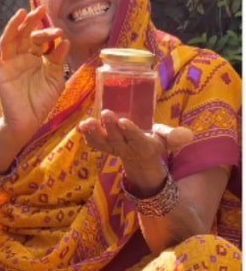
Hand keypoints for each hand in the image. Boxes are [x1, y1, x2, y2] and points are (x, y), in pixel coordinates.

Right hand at [0, 7, 68, 141]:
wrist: (29, 121)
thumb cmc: (41, 101)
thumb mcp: (55, 78)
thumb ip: (58, 60)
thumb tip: (65, 41)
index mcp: (34, 57)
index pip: (40, 40)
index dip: (49, 34)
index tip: (60, 32)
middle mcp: (20, 57)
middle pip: (23, 35)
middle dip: (31, 22)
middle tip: (40, 10)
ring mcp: (8, 63)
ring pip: (9, 40)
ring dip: (13, 26)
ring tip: (21, 13)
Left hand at [78, 111, 193, 193]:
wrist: (139, 158)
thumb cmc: (153, 141)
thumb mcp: (165, 140)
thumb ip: (174, 137)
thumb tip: (188, 135)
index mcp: (143, 146)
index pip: (136, 139)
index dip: (130, 131)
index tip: (124, 121)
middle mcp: (125, 148)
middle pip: (116, 138)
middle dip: (110, 127)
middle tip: (106, 112)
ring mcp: (112, 148)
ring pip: (101, 142)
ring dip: (93, 133)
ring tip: (87, 122)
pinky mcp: (103, 146)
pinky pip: (93, 143)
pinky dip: (86, 136)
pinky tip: (81, 126)